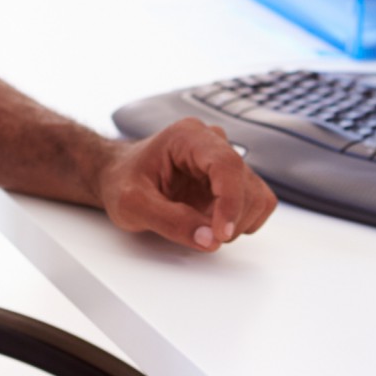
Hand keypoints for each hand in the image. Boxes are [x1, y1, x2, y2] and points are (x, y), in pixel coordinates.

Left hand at [97, 117, 278, 251]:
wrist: (119, 176)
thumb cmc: (121, 182)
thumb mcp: (132, 205)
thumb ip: (169, 222)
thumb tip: (210, 239)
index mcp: (188, 136)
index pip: (226, 164)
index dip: (230, 201)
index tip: (221, 234)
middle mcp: (213, 142)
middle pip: (245, 184)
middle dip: (228, 219)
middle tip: (197, 234)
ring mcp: (225, 161)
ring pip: (256, 196)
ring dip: (235, 223)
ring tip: (199, 226)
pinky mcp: (234, 180)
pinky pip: (257, 203)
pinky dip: (241, 222)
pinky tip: (211, 222)